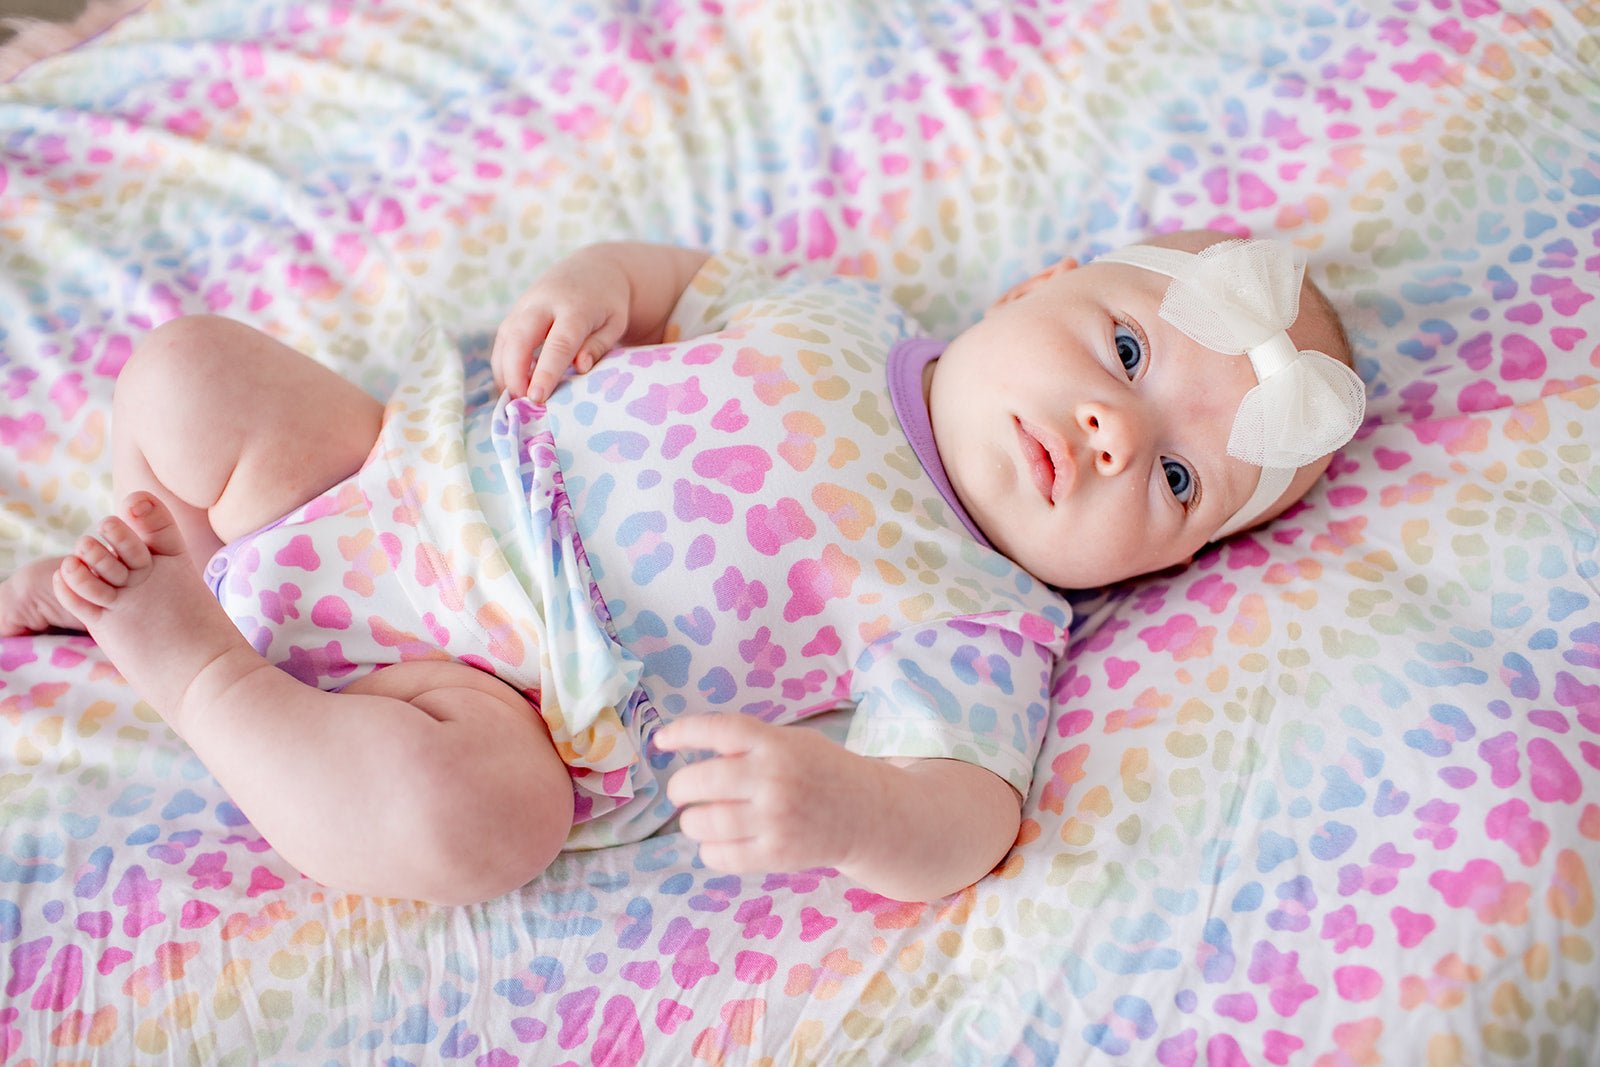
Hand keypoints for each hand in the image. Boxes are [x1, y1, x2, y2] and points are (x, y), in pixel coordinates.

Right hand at [492, 246, 632, 400]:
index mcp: (575, 307)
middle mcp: (544, 302)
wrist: (593, 269)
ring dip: (504, 371)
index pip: (558, 343)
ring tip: (515, 400)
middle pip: (519, 338)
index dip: (546, 372)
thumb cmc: (608, 304)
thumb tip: (579, 368)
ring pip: (505, 339)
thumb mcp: (614, 324)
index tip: (537, 398)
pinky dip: (502, 364)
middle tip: (520, 403)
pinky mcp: (515, 311)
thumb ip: (598, 346)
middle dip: (514, 373)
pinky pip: (502, 340)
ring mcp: (525, 304)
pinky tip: (512, 385)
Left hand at [656, 715, 878, 875]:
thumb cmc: (821, 772)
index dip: (683, 732)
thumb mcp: (792, 742)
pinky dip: (709, 850)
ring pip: (704, 822)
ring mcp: (775, 818)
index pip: (719, 730)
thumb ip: (749, 742)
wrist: (867, 814)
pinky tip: (717, 842)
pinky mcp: (777, 854)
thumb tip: (687, 743)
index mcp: (775, 743)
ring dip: (691, 822)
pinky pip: (721, 855)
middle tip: (682, 792)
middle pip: (700, 781)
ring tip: (699, 819)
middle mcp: (773, 778)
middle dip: (680, 788)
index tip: (661, 741)